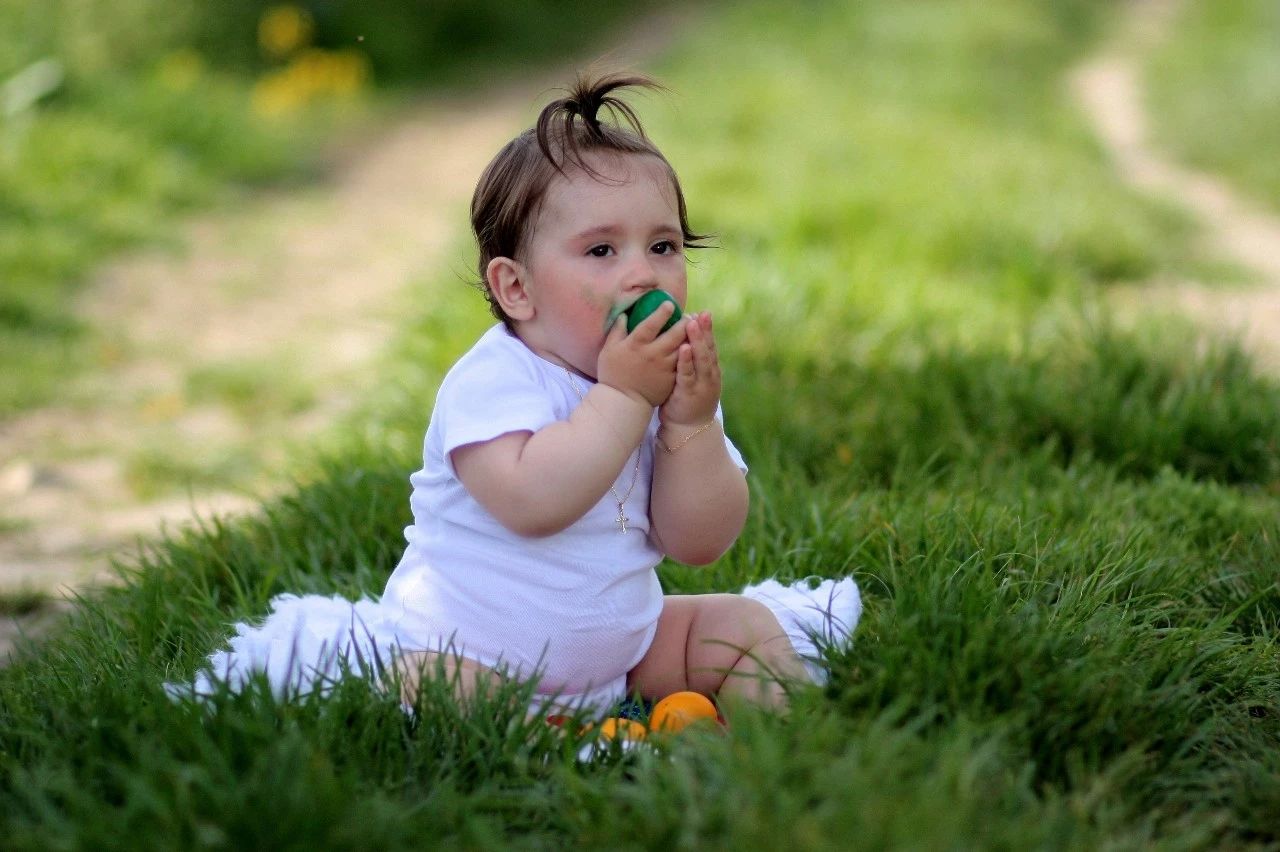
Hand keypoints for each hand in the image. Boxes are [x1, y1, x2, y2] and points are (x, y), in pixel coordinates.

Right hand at [596, 300, 684, 407]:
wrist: (622, 402)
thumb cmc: (613, 374)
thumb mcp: (608, 350)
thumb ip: (617, 330)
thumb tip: (624, 314)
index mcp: (636, 345)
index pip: (652, 324)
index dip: (662, 312)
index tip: (670, 304)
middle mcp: (653, 354)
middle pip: (674, 334)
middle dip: (684, 323)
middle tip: (688, 316)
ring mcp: (664, 367)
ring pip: (683, 348)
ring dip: (690, 337)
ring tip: (695, 330)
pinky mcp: (671, 378)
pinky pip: (684, 363)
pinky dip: (690, 354)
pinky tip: (693, 348)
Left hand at [659, 311, 720, 427]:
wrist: (689, 429)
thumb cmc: (686, 401)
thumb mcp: (691, 379)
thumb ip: (689, 362)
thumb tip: (681, 339)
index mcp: (710, 370)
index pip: (710, 346)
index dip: (707, 330)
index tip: (702, 313)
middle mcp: (709, 375)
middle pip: (708, 349)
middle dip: (705, 331)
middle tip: (700, 314)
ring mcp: (702, 385)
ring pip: (701, 359)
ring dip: (697, 341)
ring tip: (692, 324)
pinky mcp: (689, 393)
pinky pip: (688, 375)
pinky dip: (687, 361)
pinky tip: (684, 348)